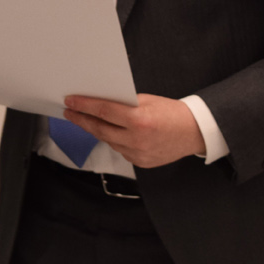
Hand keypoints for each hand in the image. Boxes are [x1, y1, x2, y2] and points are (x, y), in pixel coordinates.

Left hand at [62, 93, 204, 168]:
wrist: (194, 132)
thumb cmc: (172, 113)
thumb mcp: (147, 100)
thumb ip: (124, 104)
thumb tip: (100, 103)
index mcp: (139, 120)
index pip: (103, 112)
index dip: (84, 106)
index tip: (70, 102)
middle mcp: (137, 140)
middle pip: (100, 129)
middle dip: (82, 120)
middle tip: (70, 112)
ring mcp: (138, 154)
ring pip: (108, 141)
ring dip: (96, 130)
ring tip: (85, 121)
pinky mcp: (141, 162)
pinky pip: (120, 150)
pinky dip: (113, 140)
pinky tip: (109, 132)